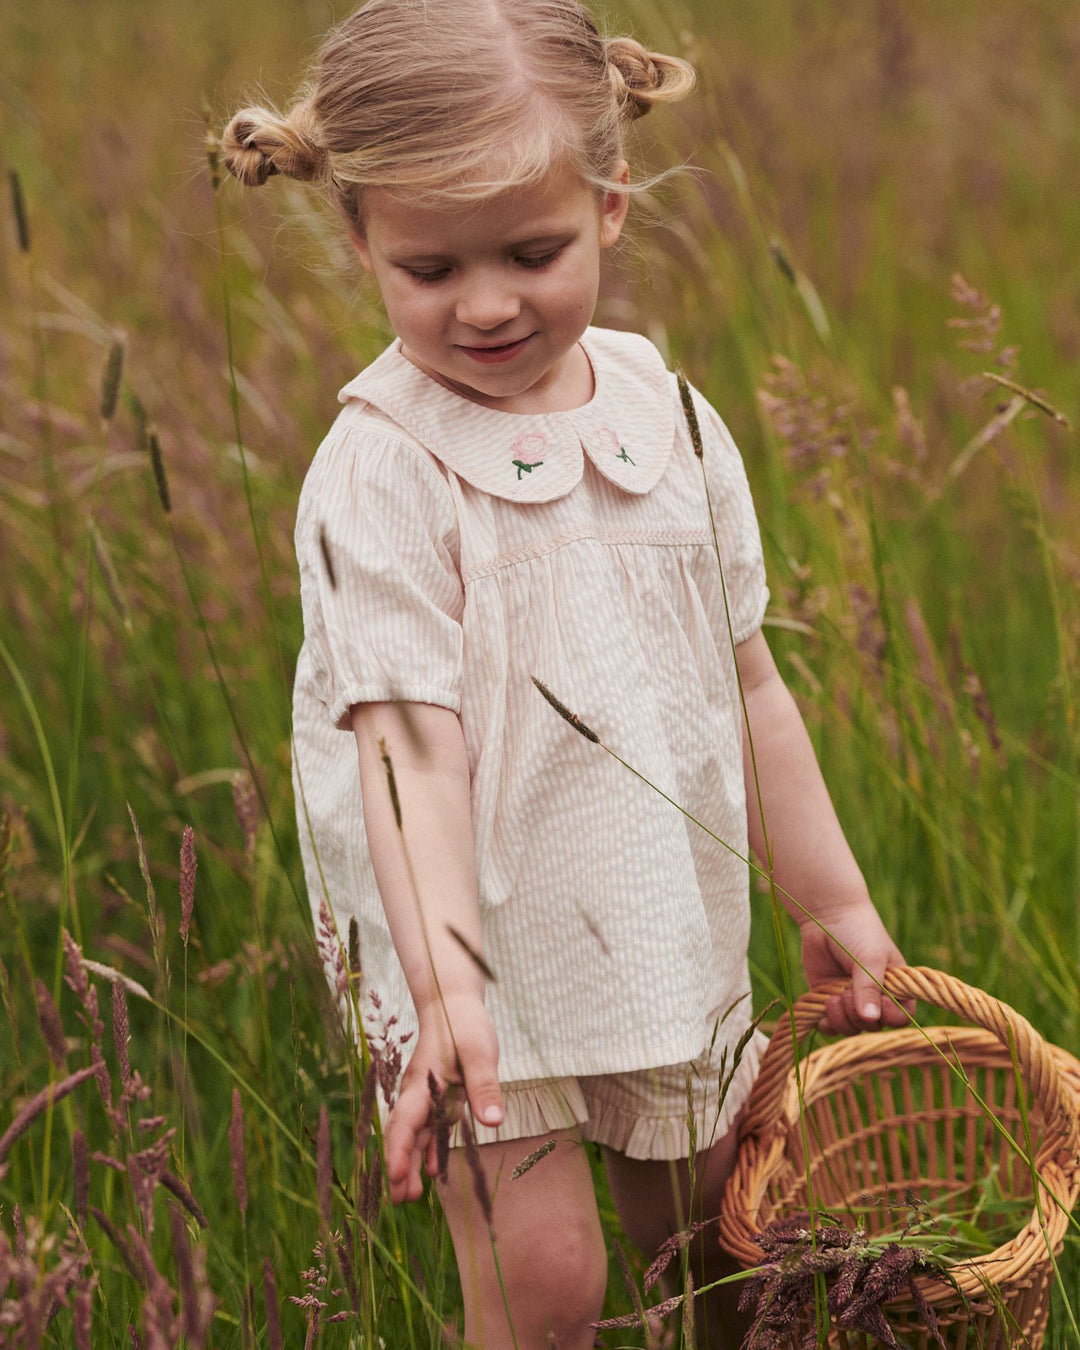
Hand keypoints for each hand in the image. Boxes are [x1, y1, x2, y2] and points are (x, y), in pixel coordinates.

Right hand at [384, 990, 503, 1203]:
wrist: (451, 1002)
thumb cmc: (464, 1023)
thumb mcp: (479, 1051)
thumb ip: (484, 1086)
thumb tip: (492, 1122)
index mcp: (422, 1083)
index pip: (404, 1122)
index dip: (398, 1150)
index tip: (395, 1176)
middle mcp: (417, 1093)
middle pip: (403, 1135)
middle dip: (399, 1167)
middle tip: (400, 1201)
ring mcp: (425, 1096)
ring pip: (414, 1135)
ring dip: (411, 1164)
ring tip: (411, 1196)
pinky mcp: (437, 1096)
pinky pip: (428, 1128)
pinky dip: (427, 1150)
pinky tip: (433, 1171)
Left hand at [798, 895, 912, 1035]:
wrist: (826, 915)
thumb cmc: (858, 931)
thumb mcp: (869, 958)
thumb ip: (870, 988)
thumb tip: (870, 1019)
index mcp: (895, 987)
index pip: (901, 1018)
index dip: (890, 1017)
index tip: (877, 1002)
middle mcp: (875, 997)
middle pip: (873, 1027)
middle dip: (858, 1015)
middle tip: (846, 991)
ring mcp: (851, 999)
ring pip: (851, 1028)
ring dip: (841, 1018)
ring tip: (832, 996)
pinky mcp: (829, 999)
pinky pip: (830, 1025)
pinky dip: (826, 1022)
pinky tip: (823, 1004)